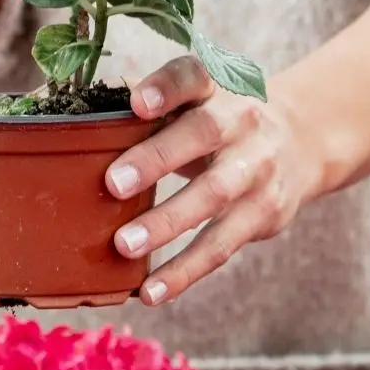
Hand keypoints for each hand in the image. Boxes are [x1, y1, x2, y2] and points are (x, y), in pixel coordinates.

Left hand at [105, 58, 331, 304]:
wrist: (302, 142)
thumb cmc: (220, 122)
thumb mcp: (196, 101)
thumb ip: (145, 109)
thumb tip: (67, 115)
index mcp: (215, 87)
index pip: (192, 76)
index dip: (166, 88)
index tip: (137, 103)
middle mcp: (241, 122)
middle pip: (203, 134)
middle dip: (157, 160)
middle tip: (113, 184)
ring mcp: (257, 168)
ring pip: (214, 197)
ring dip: (168, 224)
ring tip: (125, 246)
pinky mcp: (264, 213)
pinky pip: (221, 245)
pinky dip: (185, 272)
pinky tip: (152, 292)